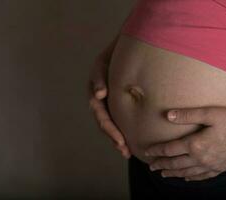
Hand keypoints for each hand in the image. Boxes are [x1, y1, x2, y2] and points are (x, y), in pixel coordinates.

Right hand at [88, 36, 130, 158]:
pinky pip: (118, 118)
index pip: (101, 115)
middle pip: (105, 123)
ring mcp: (108, 102)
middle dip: (114, 137)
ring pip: (111, 123)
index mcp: (95, 93)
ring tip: (126, 152)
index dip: (110, 129)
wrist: (125, 49)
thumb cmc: (112, 56)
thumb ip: (99, 78)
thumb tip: (98, 95)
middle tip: (124, 150)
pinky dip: (123, 130)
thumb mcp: (102, 63)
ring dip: (117, 138)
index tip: (120, 141)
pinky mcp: (116, 102)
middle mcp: (100, 100)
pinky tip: (130, 141)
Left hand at [145, 106, 225, 180]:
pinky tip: (187, 179)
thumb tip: (168, 115)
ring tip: (164, 174)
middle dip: (161, 165)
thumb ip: (188, 115)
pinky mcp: (220, 169)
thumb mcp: (210, 114)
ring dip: (173, 173)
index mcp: (195, 144)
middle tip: (151, 167)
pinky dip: (191, 178)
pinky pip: (201, 177)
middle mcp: (200, 158)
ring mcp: (210, 166)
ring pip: (186, 172)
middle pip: (175, 163)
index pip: (170, 149)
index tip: (147, 152)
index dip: (157, 151)